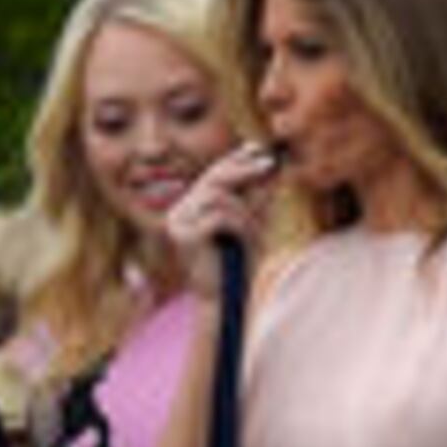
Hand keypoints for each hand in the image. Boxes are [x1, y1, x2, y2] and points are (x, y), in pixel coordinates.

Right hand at [161, 143, 284, 295]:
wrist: (227, 297)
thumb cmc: (239, 262)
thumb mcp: (253, 221)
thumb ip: (257, 196)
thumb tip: (269, 164)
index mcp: (191, 206)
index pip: (213, 174)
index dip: (236, 159)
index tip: (259, 149)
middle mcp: (179, 211)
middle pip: (213, 178)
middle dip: (244, 170)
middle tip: (269, 165)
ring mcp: (177, 222)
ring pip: (218, 196)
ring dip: (245, 211)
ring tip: (254, 232)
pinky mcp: (182, 235)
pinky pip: (219, 216)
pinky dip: (240, 225)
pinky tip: (244, 241)